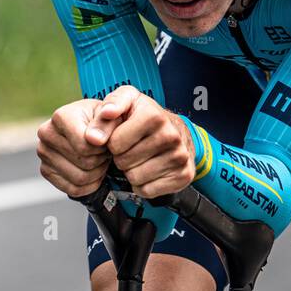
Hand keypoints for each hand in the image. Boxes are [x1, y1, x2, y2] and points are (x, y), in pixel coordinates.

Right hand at [36, 98, 112, 197]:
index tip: (106, 140)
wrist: (91, 127)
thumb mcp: (111, 116)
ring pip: (80, 178)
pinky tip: (93, 171)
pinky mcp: (46, 171)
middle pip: (84, 162)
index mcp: (61, 117)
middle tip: (104, 150)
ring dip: (97, 173)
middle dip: (101, 159)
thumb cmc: (103, 120)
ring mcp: (44, 153)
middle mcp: (46, 133)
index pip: (84, 147)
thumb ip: (106, 124)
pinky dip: (89, 185)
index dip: (102, 148)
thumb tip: (95, 140)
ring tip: (99, 159)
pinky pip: (73, 189)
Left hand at [84, 85, 195, 199]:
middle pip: (124, 162)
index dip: (113, 142)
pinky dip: (143, 184)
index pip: (115, 144)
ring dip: (131, 171)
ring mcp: (180, 157)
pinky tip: (148, 170)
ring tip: (139, 158)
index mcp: (154, 116)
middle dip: (122, 157)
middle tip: (131, 148)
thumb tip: (107, 113)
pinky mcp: (183, 176)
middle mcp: (171, 136)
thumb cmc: (147, 115)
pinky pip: (148, 191)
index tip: (121, 135)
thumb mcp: (128, 100)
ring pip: (135, 178)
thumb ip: (111, 104)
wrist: (177, 129)